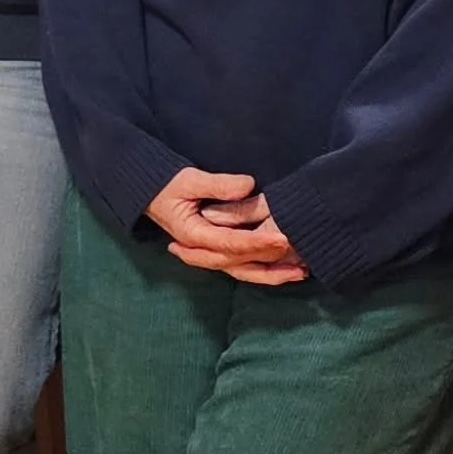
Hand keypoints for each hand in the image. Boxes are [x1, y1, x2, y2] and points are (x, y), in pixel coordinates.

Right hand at [148, 167, 307, 284]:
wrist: (152, 193)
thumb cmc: (168, 185)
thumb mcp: (189, 179)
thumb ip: (217, 184)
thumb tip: (248, 185)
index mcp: (192, 234)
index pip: (229, 243)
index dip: (256, 242)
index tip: (281, 237)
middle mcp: (202, 249)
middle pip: (237, 263)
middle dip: (268, 260)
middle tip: (299, 257)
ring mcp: (210, 253)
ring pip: (242, 270)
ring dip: (271, 274)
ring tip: (300, 273)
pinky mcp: (218, 251)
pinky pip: (243, 265)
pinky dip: (264, 269)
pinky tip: (288, 270)